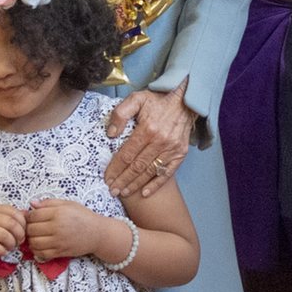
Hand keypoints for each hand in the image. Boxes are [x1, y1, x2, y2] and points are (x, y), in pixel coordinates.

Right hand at [0, 202, 26, 257]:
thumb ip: (5, 216)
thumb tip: (27, 215)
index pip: (13, 212)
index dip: (22, 223)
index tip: (23, 231)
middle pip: (11, 224)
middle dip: (19, 234)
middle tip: (19, 242)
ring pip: (4, 235)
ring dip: (11, 244)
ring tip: (10, 247)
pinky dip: (2, 250)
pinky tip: (2, 252)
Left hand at [25, 199, 116, 260]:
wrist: (97, 233)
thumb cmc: (83, 216)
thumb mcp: (68, 204)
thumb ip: (49, 203)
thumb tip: (32, 203)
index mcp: (58, 213)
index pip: (33, 216)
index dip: (28, 216)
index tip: (30, 217)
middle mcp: (57, 227)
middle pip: (31, 230)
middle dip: (28, 228)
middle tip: (32, 227)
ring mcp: (58, 241)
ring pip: (34, 243)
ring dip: (30, 240)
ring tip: (35, 236)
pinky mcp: (60, 252)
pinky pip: (41, 253)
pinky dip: (36, 250)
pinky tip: (40, 245)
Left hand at [104, 79, 193, 197]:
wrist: (185, 99)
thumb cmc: (158, 100)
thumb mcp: (136, 99)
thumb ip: (121, 113)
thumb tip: (111, 133)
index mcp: (147, 128)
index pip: (127, 154)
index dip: (115, 168)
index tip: (107, 178)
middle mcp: (160, 141)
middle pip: (137, 166)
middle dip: (123, 180)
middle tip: (112, 190)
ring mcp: (172, 149)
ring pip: (150, 171)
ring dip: (135, 184)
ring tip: (123, 193)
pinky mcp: (180, 153)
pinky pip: (167, 172)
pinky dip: (156, 184)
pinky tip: (145, 193)